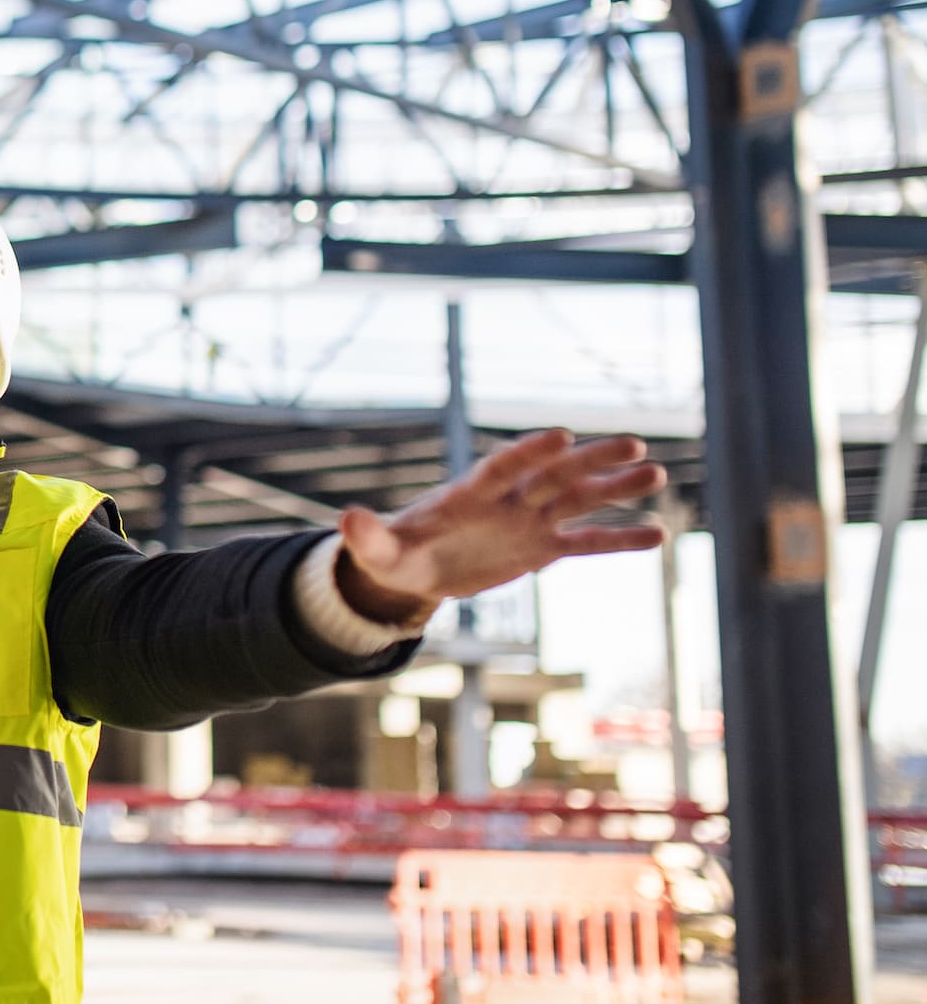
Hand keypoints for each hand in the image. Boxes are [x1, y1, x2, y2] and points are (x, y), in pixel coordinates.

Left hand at [334, 428, 667, 626]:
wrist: (416, 568)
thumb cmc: (395, 553)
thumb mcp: (378, 552)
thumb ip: (368, 536)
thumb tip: (346, 521)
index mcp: (469, 493)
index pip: (503, 467)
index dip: (529, 452)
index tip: (561, 434)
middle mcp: (506, 500)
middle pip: (553, 475)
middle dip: (589, 460)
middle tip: (633, 444)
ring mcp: (528, 521)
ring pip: (578, 500)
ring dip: (615, 489)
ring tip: (656, 474)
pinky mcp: (541, 548)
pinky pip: (585, 543)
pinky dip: (618, 540)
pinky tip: (657, 535)